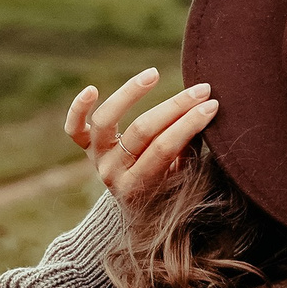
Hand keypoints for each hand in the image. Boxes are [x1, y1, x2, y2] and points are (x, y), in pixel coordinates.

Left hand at [65, 69, 219, 206]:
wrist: (136, 213)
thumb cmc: (169, 192)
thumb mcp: (183, 181)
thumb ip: (188, 152)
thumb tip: (204, 110)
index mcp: (139, 187)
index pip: (164, 148)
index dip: (189, 124)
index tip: (212, 105)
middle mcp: (112, 173)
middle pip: (142, 130)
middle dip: (175, 107)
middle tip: (202, 89)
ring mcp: (96, 159)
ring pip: (106, 121)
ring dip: (129, 93)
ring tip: (154, 73)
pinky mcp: (85, 148)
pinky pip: (74, 128)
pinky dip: (78, 108)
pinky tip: (92, 89)